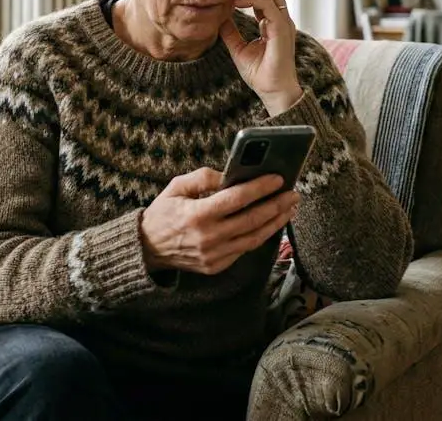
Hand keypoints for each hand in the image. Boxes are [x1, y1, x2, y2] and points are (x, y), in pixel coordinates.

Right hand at [140, 167, 298, 275]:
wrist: (147, 248)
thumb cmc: (163, 212)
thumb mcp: (177, 186)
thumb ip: (204, 178)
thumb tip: (231, 174)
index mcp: (197, 214)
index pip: (237, 199)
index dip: (260, 188)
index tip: (278, 179)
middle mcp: (208, 237)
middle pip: (252, 220)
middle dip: (276, 205)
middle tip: (293, 193)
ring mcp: (214, 255)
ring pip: (254, 238)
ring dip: (275, 222)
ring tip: (289, 208)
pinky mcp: (217, 266)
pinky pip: (244, 249)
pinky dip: (260, 235)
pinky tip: (271, 223)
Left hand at [220, 0, 303, 114]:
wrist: (273, 92)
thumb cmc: (261, 74)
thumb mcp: (239, 49)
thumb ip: (231, 32)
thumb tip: (218, 18)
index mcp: (274, 23)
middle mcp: (281, 20)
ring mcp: (283, 23)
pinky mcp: (281, 29)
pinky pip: (268, 5)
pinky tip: (236, 2)